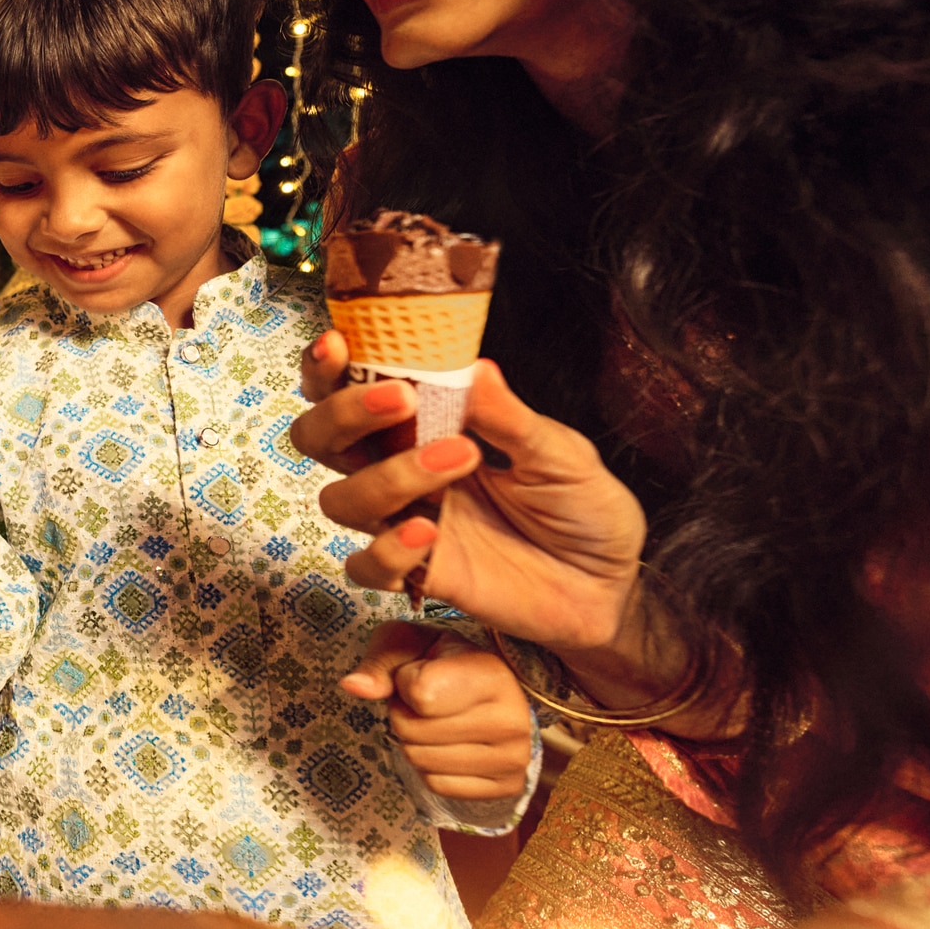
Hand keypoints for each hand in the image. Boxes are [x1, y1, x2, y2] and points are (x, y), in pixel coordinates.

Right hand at [291, 341, 643, 658]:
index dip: (328, 370)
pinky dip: (387, 550)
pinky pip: (367, 567)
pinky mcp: (419, 575)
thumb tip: (474, 366)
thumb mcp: (560, 452)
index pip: (352, 391)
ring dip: (388, 475)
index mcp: (425, 429)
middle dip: (343, 414)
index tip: (339, 344)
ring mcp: (404, 523)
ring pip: (340, 498)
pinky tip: (429, 535)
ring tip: (462, 458)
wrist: (610, 583)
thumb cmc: (581, 509)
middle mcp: (401, 471)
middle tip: (402, 398)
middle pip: (319, 439)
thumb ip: (508, 416)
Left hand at [341, 621, 533, 800]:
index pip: (420, 695)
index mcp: (492, 675)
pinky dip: (430, 768)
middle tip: (424, 702)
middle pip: (411, 732)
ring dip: (413, 742)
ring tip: (436, 720)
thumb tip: (352, 687)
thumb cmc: (439, 662)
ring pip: (421, 761)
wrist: (487, 693)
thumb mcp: (407, 645)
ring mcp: (514, 758)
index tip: (421, 673)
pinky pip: (437, 785)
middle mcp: (512, 720)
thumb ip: (379, 663)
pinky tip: (448, 745)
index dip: (404, 683)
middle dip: (403, 714)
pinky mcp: (507, 787)